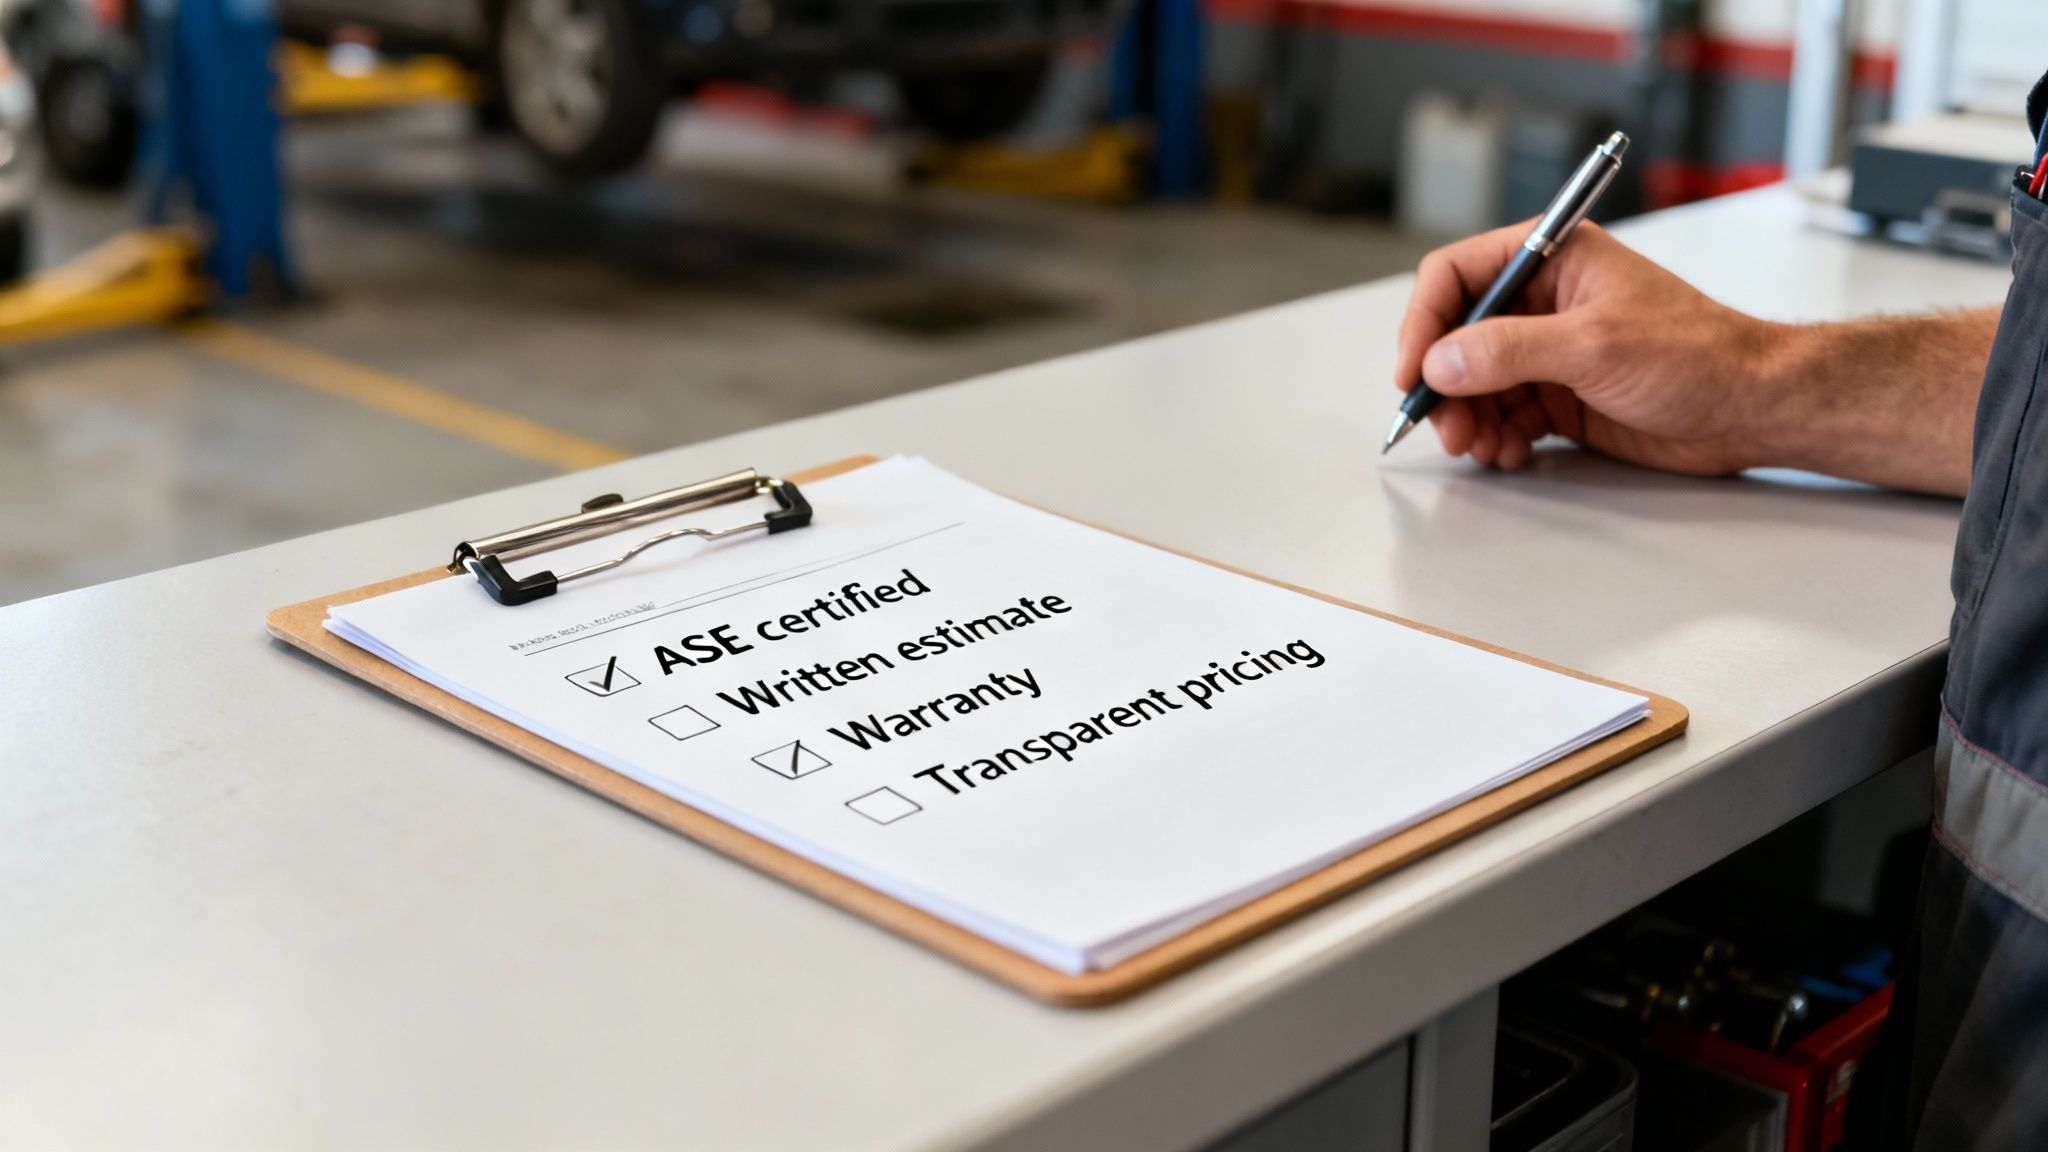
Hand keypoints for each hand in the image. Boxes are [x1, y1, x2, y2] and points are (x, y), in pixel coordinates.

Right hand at [1394, 221, 1778, 473]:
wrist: (1751, 407)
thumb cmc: (1697, 354)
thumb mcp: (1594, 345)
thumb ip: (1509, 351)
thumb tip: (1440, 363)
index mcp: (1551, 258)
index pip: (1456, 275)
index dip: (1424, 322)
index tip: (1414, 373)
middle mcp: (1542, 300)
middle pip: (1457, 337)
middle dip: (1446, 386)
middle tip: (1449, 429)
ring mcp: (1549, 351)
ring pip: (1476, 384)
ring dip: (1469, 419)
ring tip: (1483, 449)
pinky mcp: (1560, 396)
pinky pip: (1503, 415)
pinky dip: (1495, 438)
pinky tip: (1509, 454)